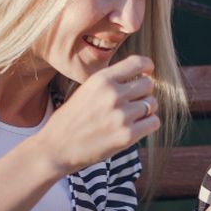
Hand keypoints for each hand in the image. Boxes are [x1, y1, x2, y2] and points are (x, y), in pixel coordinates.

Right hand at [36, 55, 158, 175]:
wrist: (56, 148)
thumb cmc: (71, 120)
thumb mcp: (86, 90)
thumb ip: (110, 83)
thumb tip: (141, 77)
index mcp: (101, 79)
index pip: (137, 63)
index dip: (147, 67)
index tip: (147, 72)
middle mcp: (113, 94)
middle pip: (148, 84)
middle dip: (144, 92)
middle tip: (133, 102)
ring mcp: (121, 116)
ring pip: (152, 104)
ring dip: (146, 110)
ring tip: (132, 117)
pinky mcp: (127, 136)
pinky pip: (153, 122)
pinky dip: (149, 124)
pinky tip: (137, 127)